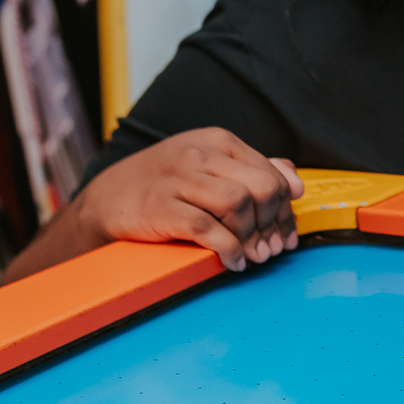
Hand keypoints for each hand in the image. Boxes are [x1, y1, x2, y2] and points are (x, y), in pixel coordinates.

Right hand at [78, 129, 302, 272]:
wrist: (107, 199)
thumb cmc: (164, 184)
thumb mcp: (209, 166)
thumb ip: (253, 170)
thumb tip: (296, 183)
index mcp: (219, 141)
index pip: (272, 173)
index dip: (286, 210)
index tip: (287, 234)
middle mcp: (201, 153)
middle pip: (263, 187)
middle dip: (274, 224)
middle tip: (272, 248)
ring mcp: (179, 178)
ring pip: (239, 204)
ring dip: (251, 237)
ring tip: (250, 255)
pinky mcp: (162, 207)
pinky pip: (208, 230)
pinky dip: (228, 251)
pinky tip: (232, 262)